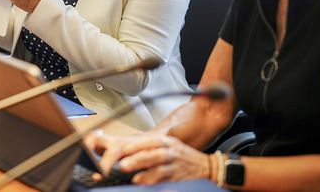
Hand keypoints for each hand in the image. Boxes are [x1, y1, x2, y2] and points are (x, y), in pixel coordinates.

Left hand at [87, 130, 210, 184]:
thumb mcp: (166, 147)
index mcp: (162, 140)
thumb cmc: (181, 157)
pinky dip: (150, 177)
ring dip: (138, 163)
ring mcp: (172, 160)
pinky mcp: (177, 173)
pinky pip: (162, 175)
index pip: (141, 141)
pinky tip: (139, 180)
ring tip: (124, 166)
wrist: (205, 166)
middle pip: (146, 148)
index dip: (126, 146)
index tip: (113, 151)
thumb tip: (124, 154)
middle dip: (129, 153)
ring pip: (154, 159)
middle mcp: (167, 147)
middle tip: (114, 160)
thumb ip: (146, 149)